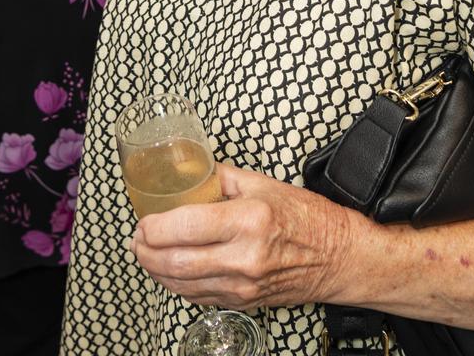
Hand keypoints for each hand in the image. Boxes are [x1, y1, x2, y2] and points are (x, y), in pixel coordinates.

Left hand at [131, 163, 354, 309]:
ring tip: (145, 254)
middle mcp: (244, 258)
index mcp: (248, 220)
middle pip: (177, 263)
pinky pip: (200, 298)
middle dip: (146, 252)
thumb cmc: (305, 217)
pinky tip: (170, 272)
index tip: (143, 220)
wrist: (338, 257)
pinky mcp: (244, 302)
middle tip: (136, 239)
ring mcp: (243, 286)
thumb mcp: (263, 183)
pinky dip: (178, 286)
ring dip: (156, 271)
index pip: (186, 226)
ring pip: (184, 286)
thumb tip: (190, 170)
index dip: (155, 226)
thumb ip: (221, 177)